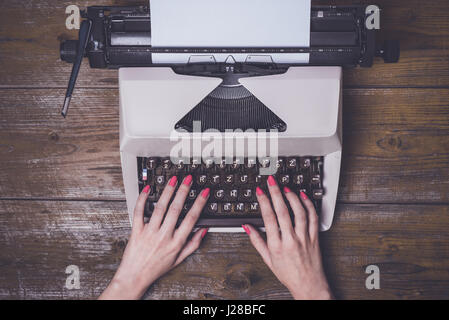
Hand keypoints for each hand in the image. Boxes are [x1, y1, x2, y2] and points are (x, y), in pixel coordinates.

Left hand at [99, 175, 209, 299]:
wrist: (134, 277)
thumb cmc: (156, 268)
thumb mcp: (179, 259)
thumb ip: (193, 244)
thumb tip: (204, 230)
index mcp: (176, 243)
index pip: (191, 219)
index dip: (199, 204)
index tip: (204, 192)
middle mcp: (163, 236)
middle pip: (176, 209)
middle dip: (183, 192)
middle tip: (188, 180)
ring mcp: (149, 233)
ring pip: (160, 208)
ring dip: (167, 191)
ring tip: (173, 180)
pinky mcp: (136, 231)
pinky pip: (139, 212)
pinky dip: (142, 199)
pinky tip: (148, 189)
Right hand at [242, 176, 332, 299]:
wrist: (309, 285)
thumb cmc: (288, 274)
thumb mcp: (268, 259)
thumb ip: (257, 241)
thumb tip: (247, 227)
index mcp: (277, 246)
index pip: (269, 218)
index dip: (263, 202)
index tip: (259, 191)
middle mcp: (291, 240)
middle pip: (283, 211)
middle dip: (276, 193)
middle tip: (271, 181)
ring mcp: (304, 238)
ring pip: (300, 212)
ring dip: (292, 197)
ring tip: (285, 187)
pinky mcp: (315, 238)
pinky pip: (314, 218)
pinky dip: (309, 205)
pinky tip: (303, 196)